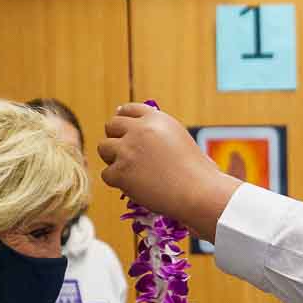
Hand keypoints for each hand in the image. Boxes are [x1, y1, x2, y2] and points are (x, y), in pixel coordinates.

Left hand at [97, 102, 240, 237]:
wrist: (199, 193)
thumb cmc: (197, 172)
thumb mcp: (180, 138)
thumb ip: (157, 132)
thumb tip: (134, 129)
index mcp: (156, 118)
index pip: (128, 110)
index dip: (123, 120)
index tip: (122, 130)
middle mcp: (139, 129)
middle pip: (111, 126)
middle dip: (115, 139)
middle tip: (124, 155)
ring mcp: (128, 150)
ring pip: (103, 148)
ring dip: (112, 159)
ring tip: (130, 172)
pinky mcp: (121, 172)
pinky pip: (107, 174)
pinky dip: (117, 182)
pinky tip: (135, 187)